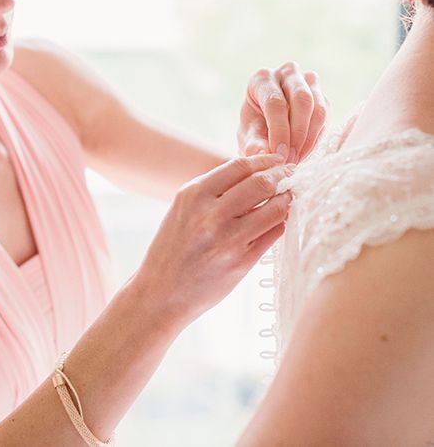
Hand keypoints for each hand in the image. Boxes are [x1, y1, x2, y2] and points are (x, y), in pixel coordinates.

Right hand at [134, 154, 292, 330]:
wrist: (161, 291)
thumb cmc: (173, 248)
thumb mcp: (183, 209)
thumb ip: (212, 190)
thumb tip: (253, 173)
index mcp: (193, 194)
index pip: (239, 166)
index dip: (264, 160)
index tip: (277, 160)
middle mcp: (210, 214)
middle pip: (260, 183)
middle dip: (282, 175)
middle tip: (291, 175)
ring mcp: (227, 239)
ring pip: (274, 208)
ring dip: (286, 200)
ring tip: (289, 197)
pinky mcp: (241, 262)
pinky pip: (273, 234)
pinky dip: (280, 223)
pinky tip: (279, 221)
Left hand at [238, 62, 328, 162]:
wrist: (266, 127)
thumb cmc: (254, 129)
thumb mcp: (248, 137)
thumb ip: (255, 145)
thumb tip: (267, 156)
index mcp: (262, 79)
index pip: (275, 102)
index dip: (279, 130)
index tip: (279, 154)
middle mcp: (287, 73)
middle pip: (302, 100)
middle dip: (298, 133)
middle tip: (290, 159)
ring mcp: (308, 82)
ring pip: (318, 108)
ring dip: (309, 138)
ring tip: (296, 159)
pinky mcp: (322, 96)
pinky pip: (325, 117)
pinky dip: (317, 138)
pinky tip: (304, 152)